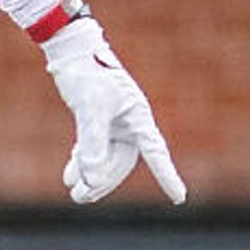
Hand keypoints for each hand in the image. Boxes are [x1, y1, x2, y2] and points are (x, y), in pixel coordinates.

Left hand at [41, 16, 185, 204]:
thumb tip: (92, 176)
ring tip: (75, 194)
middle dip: (104, 181)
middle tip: (82, 196)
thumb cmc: (87, 74)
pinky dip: (82, 162)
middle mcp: (130, 122)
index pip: (156, 152)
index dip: (166, 175)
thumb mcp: (89, 107)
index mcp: (139, 117)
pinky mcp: (96, 119)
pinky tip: (69, 176)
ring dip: (92, 175)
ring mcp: (114, 122)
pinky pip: (93, 148)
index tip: (179, 198)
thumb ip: (91, 140)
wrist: (71, 51)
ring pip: (106, 158)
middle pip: (122, 161)